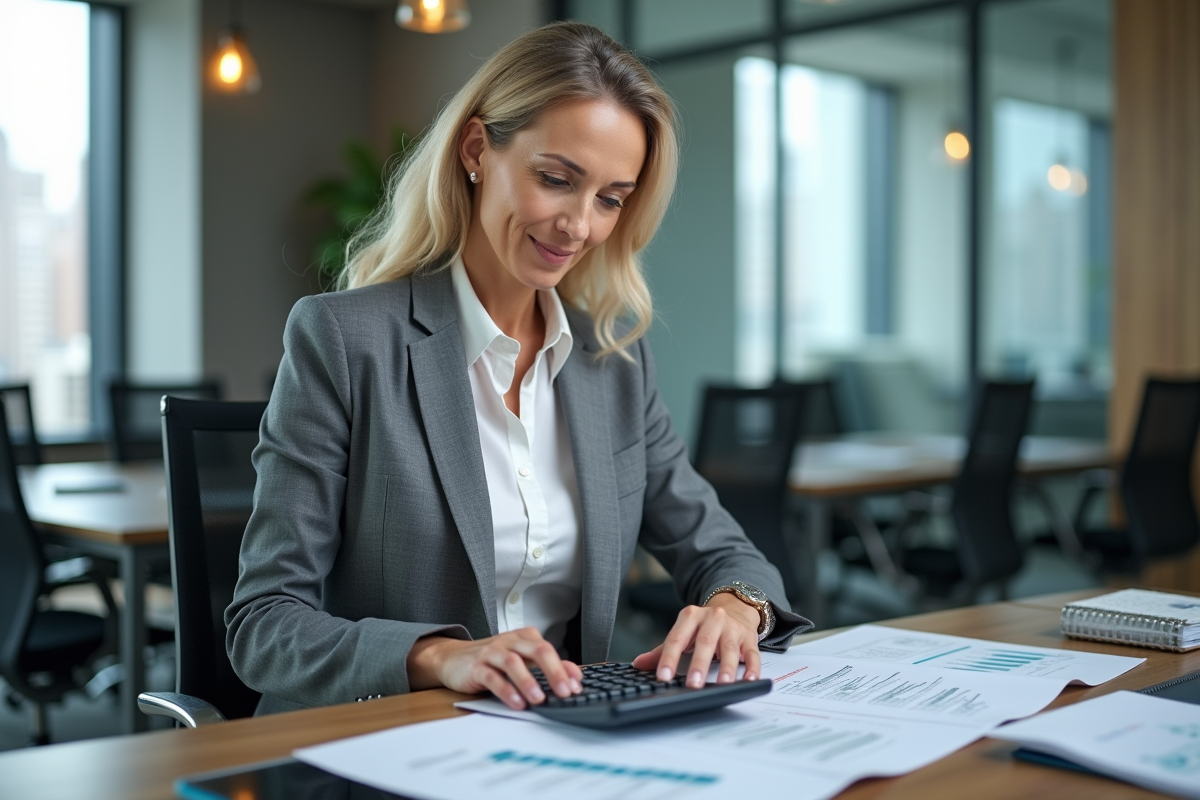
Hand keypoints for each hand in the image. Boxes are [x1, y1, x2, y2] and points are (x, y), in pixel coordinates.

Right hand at [406, 628, 582, 709]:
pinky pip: (492, 677)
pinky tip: (516, 702)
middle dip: (554, 672)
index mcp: (525, 638)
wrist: (452, 658)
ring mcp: (492, 652)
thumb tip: (574, 677)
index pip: (550, 649)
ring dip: (528, 681)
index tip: (576, 687)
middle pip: (537, 650)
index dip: (565, 669)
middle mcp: (510, 641)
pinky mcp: (476, 666)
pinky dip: (506, 690)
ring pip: (513, 662)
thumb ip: (548, 667)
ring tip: (539, 699)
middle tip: (564, 692)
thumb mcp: (522, 661)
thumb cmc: (491, 661)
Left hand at [631, 593, 761, 687]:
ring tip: (723, 684)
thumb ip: (663, 650)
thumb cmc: (704, 627)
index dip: (669, 658)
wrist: (734, 608)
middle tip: (693, 684)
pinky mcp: (749, 639)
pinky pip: (752, 653)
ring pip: (730, 648)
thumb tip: (639, 664)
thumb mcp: (683, 632)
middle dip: (699, 664)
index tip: (663, 676)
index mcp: (691, 616)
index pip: (677, 638)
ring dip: (727, 668)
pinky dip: (752, 667)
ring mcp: (732, 628)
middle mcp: (712, 618)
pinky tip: (748, 679)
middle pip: (705, 642)